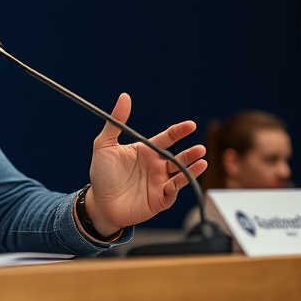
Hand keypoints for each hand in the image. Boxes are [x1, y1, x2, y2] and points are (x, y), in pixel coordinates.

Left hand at [84, 93, 206, 235]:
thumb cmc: (101, 174)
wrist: (99, 203)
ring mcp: (159, 183)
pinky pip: (172, 193)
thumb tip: (124, 97)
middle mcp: (156, 166)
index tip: (190, 125)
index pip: (167, 138)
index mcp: (146, 151)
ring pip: (180, 175)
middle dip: (191, 153)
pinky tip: (182, 181)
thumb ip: (116, 122)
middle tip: (200, 148)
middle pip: (178, 158)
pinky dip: (178, 188)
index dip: (179, 132)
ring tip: (202, 162)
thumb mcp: (104, 145)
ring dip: (192, 170)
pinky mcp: (159, 200)